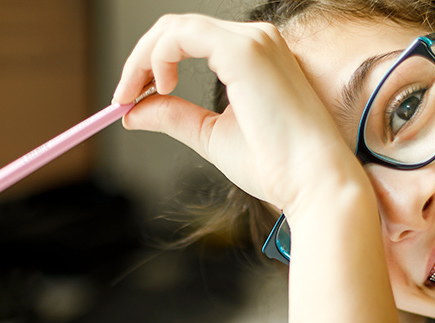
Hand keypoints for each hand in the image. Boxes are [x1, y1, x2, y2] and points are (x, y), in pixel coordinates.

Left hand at [113, 14, 363, 222]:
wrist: (312, 183)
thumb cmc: (277, 166)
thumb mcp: (212, 136)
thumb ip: (175, 117)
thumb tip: (133, 112)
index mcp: (255, 57)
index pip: (190, 41)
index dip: (153, 62)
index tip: (132, 96)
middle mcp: (256, 41)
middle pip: (179, 28)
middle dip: (141, 59)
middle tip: (122, 97)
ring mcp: (252, 42)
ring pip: (176, 27)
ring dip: (143, 57)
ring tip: (131, 96)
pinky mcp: (244, 52)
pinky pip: (182, 36)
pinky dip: (156, 57)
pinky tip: (157, 87)